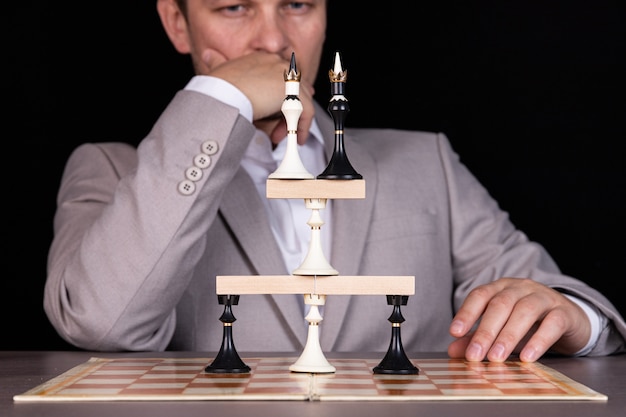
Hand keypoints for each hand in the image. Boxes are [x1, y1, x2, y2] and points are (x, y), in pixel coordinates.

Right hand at [201, 49, 314, 144]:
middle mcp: (276, 63)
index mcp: (260, 58)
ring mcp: (287, 76)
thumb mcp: (215, 72)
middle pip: (292, 89)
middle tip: (278, 128)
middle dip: (287, 110)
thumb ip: (216, 63)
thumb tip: (208, 55)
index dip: (279, 97)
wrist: (222, 95)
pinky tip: (296, 138)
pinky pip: (307, 112)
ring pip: (300, 101)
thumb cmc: (215, 88)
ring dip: (291, 122)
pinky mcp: (294, 93)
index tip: (276, 112)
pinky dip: (303, 127)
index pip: (279, 77)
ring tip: (279, 136)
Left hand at [448, 278, 591, 361]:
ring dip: (508, 336)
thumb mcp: (501, 328)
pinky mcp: (564, 312)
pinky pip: (552, 323)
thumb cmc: (529, 322)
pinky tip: (528, 357)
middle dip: (485, 331)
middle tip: (475, 355)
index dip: (466, 313)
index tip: (454, 332)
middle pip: (500, 304)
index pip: (480, 295)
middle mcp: (520, 288)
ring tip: (497, 358)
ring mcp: (544, 297)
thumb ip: (477, 337)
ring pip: (525, 311)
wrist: (569, 319)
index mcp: (501, 288)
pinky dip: (539, 341)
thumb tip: (453, 351)